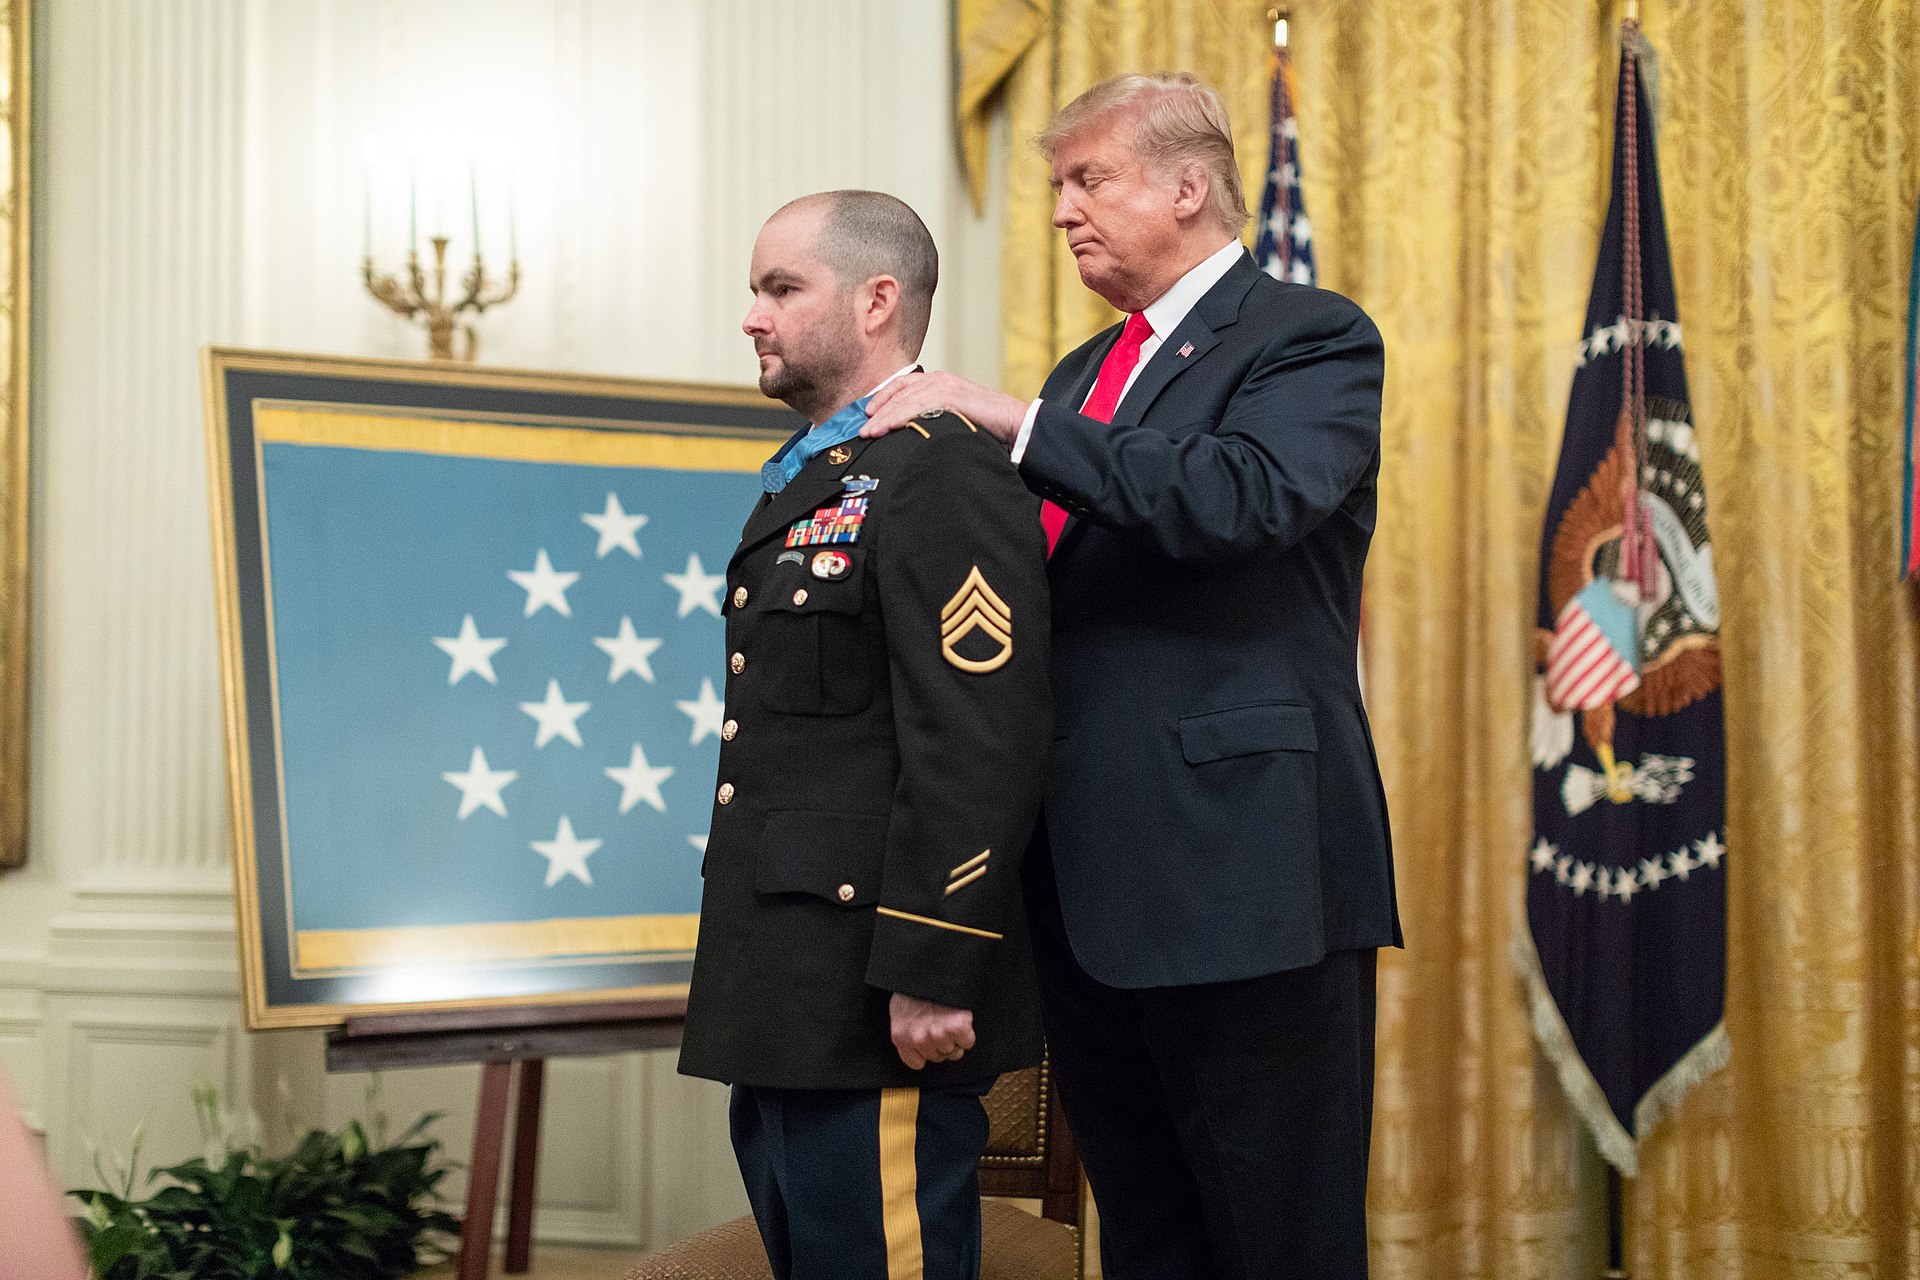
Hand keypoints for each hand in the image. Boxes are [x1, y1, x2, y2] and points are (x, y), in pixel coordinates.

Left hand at [861, 371, 1027, 445]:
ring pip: (905, 399)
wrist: (1014, 422)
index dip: (882, 398)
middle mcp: (939, 379)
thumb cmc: (986, 425)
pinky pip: (918, 405)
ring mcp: (945, 385)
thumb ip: (933, 418)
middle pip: (899, 392)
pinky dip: (900, 416)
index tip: (868, 415)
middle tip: (862, 430)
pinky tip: (888, 427)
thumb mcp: (953, 418)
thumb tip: (912, 433)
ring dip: (884, 417)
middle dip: (878, 411)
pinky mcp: (951, 395)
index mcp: (939, 382)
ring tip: (870, 433)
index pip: (902, 386)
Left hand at [888, 993, 976, 1069]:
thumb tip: (913, 1041)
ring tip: (949, 1019)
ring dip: (955, 1039)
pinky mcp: (957, 1028)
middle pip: (938, 1057)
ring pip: (953, 1052)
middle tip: (941, 1024)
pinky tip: (960, 1020)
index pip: (917, 1063)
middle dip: (941, 1044)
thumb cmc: (914, 986)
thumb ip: (905, 1031)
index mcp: (901, 1036)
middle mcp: (919, 1039)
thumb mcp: (899, 1010)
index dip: (926, 1052)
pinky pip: (967, 1042)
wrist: (929, 968)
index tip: (930, 1042)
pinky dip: (967, 1034)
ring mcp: (938, 1035)